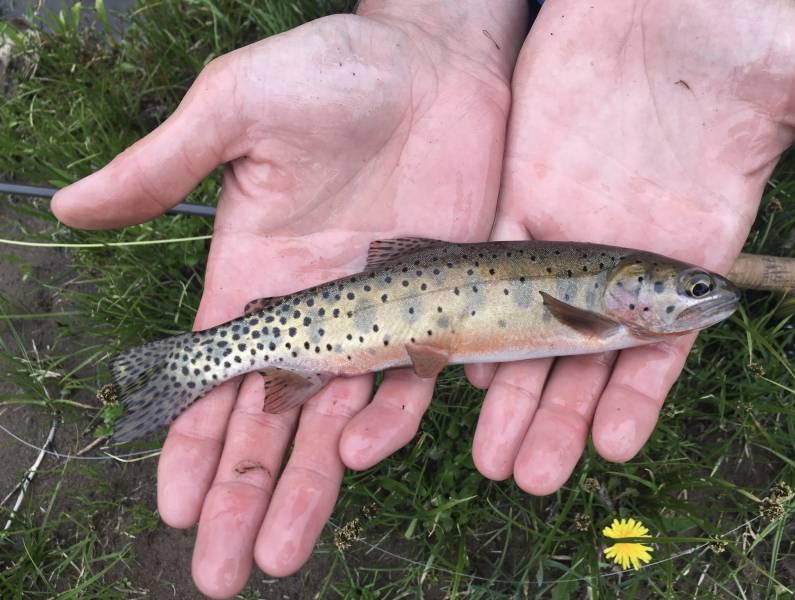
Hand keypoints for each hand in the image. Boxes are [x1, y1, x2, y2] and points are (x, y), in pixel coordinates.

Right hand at [52, 1, 525, 596]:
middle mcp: (314, 308)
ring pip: (340, 419)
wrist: (437, 60)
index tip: (174, 505)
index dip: (192, 442)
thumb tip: (69, 210)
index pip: (216, 378)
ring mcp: (378, 311)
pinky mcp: (439, 301)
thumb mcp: (237, 109)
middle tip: (222, 572)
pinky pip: (416, 377)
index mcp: (257, 275)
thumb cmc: (334, 70)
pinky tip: (360, 456)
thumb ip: (165, 164)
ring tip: (280, 552)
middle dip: (243, 494)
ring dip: (308, 485)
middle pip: (271, 420)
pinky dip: (390, 418)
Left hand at [466, 0, 794, 492]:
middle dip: (556, 419)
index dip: (638, 399)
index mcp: (687, 253)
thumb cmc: (733, 35)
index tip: (612, 448)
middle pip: (584, 360)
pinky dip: (479, 319)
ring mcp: (565, 236)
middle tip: (528, 476)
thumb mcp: (788, 83)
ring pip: (531, 330)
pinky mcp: (518, 204)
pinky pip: (492, 271)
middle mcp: (623, 261)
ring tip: (488, 454)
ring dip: (510, 392)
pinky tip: (463, 370)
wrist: (655, 4)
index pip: (661, 348)